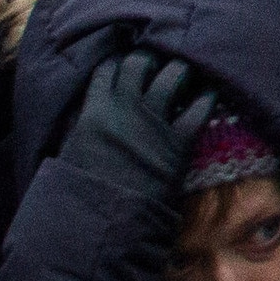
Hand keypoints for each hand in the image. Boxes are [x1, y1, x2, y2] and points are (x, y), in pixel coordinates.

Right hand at [63, 52, 220, 207]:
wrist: (100, 222)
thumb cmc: (77, 194)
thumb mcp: (69, 154)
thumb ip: (80, 130)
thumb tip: (83, 121)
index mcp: (94, 110)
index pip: (108, 69)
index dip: (119, 62)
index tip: (127, 60)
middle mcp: (125, 107)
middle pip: (142, 62)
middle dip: (152, 58)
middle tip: (159, 63)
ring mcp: (154, 121)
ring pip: (174, 75)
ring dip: (181, 70)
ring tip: (185, 73)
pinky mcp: (178, 142)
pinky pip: (200, 108)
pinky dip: (207, 98)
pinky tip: (210, 94)